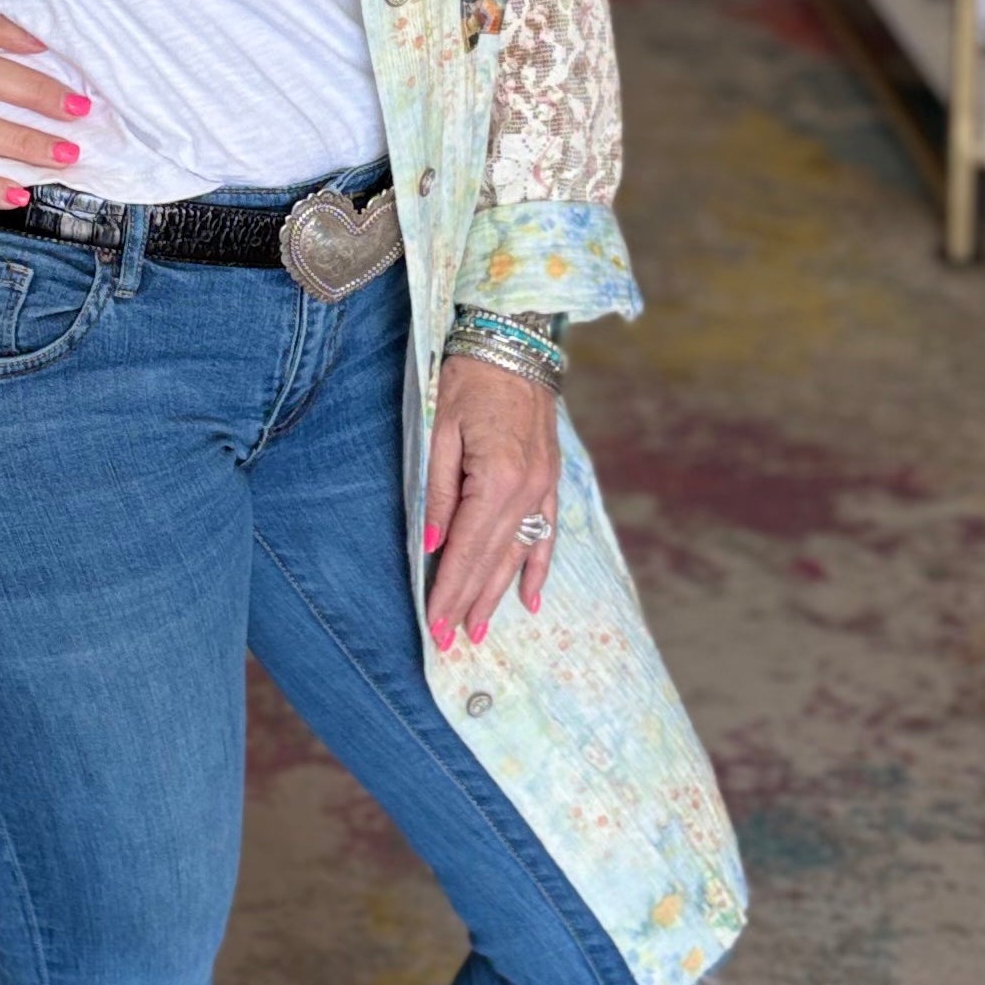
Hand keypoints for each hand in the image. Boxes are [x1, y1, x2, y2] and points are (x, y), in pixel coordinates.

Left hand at [420, 350, 560, 654]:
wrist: (515, 342)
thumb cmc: (467, 380)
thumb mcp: (439, 431)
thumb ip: (439, 493)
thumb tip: (433, 546)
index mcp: (496, 479)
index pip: (468, 550)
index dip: (449, 591)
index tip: (433, 626)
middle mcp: (527, 491)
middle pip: (493, 560)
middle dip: (469, 603)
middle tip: (449, 643)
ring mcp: (544, 488)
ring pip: (519, 554)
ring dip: (498, 594)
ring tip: (479, 630)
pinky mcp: (550, 481)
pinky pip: (545, 535)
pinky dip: (537, 569)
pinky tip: (529, 599)